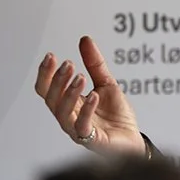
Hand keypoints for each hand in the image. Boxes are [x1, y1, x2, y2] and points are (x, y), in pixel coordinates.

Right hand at [34, 36, 145, 153]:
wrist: (133, 139)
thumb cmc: (116, 116)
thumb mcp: (107, 84)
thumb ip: (94, 64)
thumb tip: (85, 39)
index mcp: (69, 103)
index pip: (47, 89)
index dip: (45, 73)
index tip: (51, 55)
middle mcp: (68, 116)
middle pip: (50, 99)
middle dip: (57, 80)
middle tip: (68, 65)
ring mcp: (77, 129)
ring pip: (62, 112)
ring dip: (69, 93)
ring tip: (80, 77)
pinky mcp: (91, 140)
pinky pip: (81, 126)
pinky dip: (86, 110)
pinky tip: (94, 96)